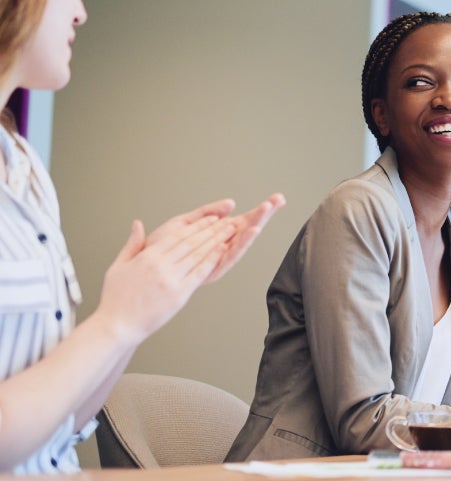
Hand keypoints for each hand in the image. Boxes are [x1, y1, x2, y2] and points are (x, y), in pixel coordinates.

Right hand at [96, 214, 235, 342]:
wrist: (118, 325)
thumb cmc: (116, 298)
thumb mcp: (118, 266)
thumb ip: (132, 245)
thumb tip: (138, 224)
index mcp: (146, 257)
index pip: (177, 235)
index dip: (196, 226)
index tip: (210, 219)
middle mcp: (161, 265)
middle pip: (191, 242)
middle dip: (211, 230)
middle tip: (227, 221)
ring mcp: (171, 279)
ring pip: (198, 255)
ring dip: (216, 241)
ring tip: (230, 231)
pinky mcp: (179, 294)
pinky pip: (199, 273)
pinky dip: (212, 260)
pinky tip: (222, 251)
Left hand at [147, 194, 286, 282]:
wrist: (141, 280)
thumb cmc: (157, 253)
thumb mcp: (181, 224)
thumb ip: (206, 212)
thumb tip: (231, 203)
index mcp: (215, 237)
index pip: (244, 220)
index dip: (260, 210)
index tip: (276, 200)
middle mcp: (221, 249)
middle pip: (248, 228)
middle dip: (264, 214)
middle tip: (279, 200)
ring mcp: (218, 259)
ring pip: (243, 239)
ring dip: (257, 223)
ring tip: (268, 209)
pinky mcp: (213, 269)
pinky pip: (231, 255)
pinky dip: (242, 242)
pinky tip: (253, 230)